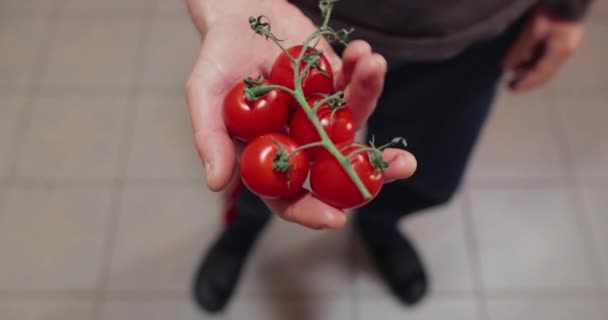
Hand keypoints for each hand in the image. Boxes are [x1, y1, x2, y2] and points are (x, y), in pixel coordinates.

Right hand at [185, 0, 416, 228]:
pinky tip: (363, 52)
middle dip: (374, 169)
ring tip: (374, 66)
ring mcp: (322, 113)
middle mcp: (300, 141)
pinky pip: (355, 84)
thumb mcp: (204, 95)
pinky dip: (363, 70)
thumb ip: (210, 138)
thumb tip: (216, 183)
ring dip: (370, 96)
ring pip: (354, 121)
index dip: (309, 210)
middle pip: (336, 167)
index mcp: (269, 154)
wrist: (239, 17)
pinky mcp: (335, 84)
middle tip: (404, 166)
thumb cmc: (217, 60)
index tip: (336, 218)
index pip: (288, 194)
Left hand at [503, 6, 583, 91]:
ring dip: (529, 71)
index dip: (525, 83)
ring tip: (514, 73)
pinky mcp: (561, 40)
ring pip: (545, 66)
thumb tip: (506, 67)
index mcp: (558, 53)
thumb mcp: (532, 31)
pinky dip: (533, 62)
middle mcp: (563, 53)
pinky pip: (546, 57)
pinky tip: (522, 61)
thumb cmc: (550, 13)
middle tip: (510, 86)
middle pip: (544, 74)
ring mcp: (564, 47)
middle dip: (527, 81)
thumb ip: (519, 50)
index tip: (511, 89)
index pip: (540, 74)